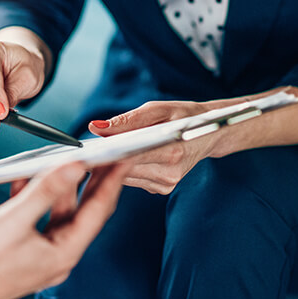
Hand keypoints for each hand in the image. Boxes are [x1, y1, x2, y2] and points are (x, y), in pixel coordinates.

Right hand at [0, 162, 128, 298]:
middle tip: (104, 153)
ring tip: (64, 159)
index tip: (125, 156)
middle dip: (92, 182)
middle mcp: (57, 257)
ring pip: (57, 214)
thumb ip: (46, 191)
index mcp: (63, 254)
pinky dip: (34, 198)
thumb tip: (76, 167)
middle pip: (82, 212)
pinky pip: (35, 220)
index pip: (98, 211)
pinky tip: (25, 178)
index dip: (113, 181)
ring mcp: (39, 256)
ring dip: (59, 187)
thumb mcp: (14, 219)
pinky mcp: (20, 252)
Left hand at [88, 100, 216, 194]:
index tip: (86, 150)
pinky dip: (124, 170)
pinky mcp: (162, 189)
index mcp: (172, 152)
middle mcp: (169, 173)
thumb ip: (126, 121)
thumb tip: (95, 127)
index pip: (129, 156)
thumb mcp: (157, 109)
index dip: (106, 154)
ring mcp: (166, 184)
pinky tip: (121, 159)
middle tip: (87, 149)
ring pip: (125, 177)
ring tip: (102, 151)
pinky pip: (133, 180)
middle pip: (124, 170)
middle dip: (105, 159)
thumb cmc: (184, 116)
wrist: (210, 132)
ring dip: (112, 165)